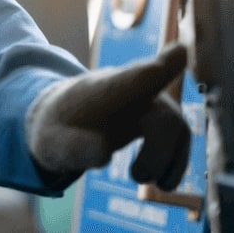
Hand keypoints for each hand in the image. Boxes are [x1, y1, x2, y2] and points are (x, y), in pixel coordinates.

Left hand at [25, 44, 191, 188]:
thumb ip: (73, 147)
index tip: (181, 51)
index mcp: (104, 89)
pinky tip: (163, 182)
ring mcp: (148, 103)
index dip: (158, 70)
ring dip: (168, 160)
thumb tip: (104, 154)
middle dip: (157, 151)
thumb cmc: (57, 129)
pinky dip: (176, 163)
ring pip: (176, 127)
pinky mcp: (158, 121)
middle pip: (164, 114)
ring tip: (147, 181)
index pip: (135, 77)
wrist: (63, 121)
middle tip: (136, 177)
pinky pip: (180, 138)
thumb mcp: (51, 142)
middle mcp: (134, 91)